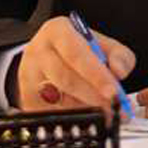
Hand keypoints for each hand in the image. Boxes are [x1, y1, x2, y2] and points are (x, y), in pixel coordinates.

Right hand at [16, 16, 134, 117]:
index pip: (76, 53)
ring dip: (84, 108)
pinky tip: (85, 113)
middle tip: (113, 106)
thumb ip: (118, 55)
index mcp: (57, 31)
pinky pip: (52, 113)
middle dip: (93, 95)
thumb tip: (119, 72)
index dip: (96, 74)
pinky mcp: (27, 99)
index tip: (113, 90)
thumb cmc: (76, 48)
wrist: (45, 54)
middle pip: (65, 78)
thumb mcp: (100, 43)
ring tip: (103, 110)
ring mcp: (29, 77)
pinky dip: (72, 116)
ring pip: (58, 99)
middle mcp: (39, 52)